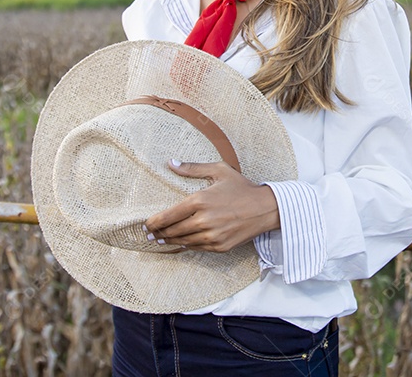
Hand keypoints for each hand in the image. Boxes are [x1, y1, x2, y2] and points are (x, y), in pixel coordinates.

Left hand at [144, 160, 279, 252]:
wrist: (266, 208)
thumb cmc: (242, 187)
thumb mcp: (219, 170)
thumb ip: (193, 168)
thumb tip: (171, 163)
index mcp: (200, 200)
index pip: (168, 216)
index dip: (154, 222)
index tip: (146, 225)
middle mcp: (204, 220)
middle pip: (172, 231)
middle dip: (159, 233)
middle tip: (150, 234)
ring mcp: (212, 236)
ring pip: (183, 242)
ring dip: (169, 241)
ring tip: (161, 240)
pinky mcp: (220, 246)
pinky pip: (197, 248)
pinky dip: (186, 246)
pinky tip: (181, 243)